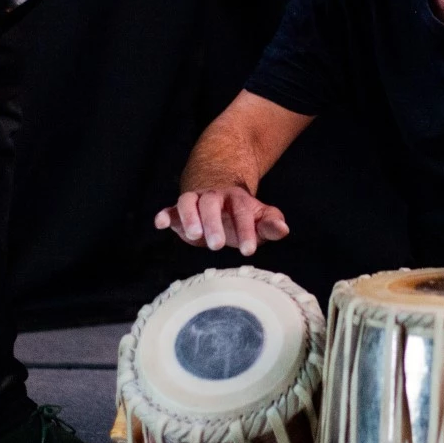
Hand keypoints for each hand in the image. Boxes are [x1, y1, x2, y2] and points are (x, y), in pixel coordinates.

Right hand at [154, 186, 289, 256]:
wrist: (219, 191)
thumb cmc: (241, 213)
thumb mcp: (258, 217)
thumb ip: (270, 224)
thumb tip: (283, 230)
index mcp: (236, 199)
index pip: (241, 211)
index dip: (245, 230)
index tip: (248, 251)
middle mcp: (214, 197)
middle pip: (211, 204)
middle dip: (214, 223)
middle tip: (218, 245)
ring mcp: (195, 201)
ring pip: (188, 202)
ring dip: (189, 216)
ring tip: (194, 235)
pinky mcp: (179, 210)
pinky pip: (170, 209)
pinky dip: (164, 215)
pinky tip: (160, 223)